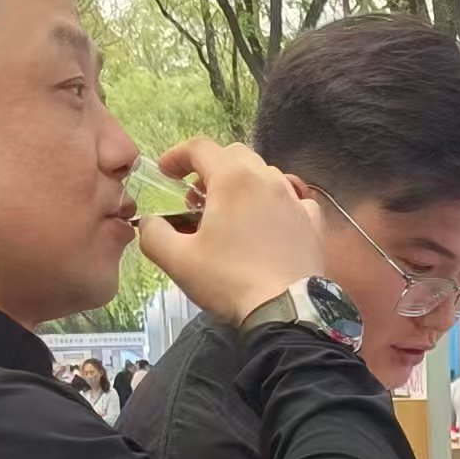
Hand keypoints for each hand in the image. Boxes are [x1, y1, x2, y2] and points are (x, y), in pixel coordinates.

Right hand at [137, 138, 325, 325]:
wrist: (285, 310)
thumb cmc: (230, 281)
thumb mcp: (178, 261)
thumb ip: (153, 235)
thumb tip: (148, 223)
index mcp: (232, 179)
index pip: (200, 147)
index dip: (177, 155)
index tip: (165, 173)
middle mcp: (266, 179)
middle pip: (233, 154)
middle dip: (210, 167)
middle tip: (196, 194)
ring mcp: (293, 199)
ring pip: (264, 173)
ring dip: (241, 182)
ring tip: (229, 210)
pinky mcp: (311, 222)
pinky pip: (292, 199)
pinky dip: (275, 201)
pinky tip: (269, 220)